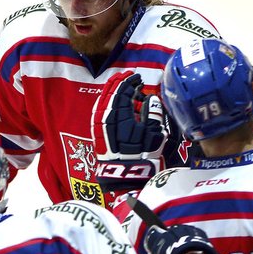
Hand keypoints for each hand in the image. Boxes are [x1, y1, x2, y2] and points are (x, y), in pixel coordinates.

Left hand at [91, 72, 168, 195]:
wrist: (126, 177)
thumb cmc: (144, 156)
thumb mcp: (155, 134)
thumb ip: (153, 113)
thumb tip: (150, 99)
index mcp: (121, 116)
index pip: (123, 92)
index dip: (130, 82)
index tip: (137, 77)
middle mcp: (107, 118)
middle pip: (110, 94)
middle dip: (118, 83)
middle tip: (127, 76)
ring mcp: (100, 126)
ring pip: (102, 102)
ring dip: (110, 91)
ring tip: (119, 85)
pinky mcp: (97, 134)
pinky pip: (98, 112)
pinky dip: (104, 103)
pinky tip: (110, 102)